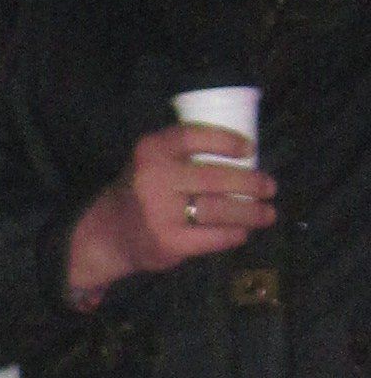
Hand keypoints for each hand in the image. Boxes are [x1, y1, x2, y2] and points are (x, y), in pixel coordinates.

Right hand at [65, 121, 274, 305]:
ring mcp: (160, 212)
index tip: (250, 149)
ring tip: (267, 213)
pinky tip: (242, 232)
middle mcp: (153, 178)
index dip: (227, 141)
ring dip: (251, 212)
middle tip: (270, 188)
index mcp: (151, 150)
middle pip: (216, 178)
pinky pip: (213, 236)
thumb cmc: (142, 193)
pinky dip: (233, 234)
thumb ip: (183, 155)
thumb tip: (245, 160)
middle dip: (251, 183)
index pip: (194, 136)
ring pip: (219, 209)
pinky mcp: (168, 241)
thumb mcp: (152, 163)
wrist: (107, 235)